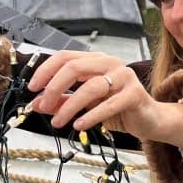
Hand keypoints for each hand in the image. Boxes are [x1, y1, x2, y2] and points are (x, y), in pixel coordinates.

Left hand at [26, 51, 158, 136]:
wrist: (149, 118)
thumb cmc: (117, 108)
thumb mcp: (85, 104)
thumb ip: (62, 101)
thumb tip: (38, 104)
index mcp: (96, 60)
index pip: (65, 57)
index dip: (46, 71)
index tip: (33, 88)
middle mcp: (109, 63)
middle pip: (74, 67)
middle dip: (54, 87)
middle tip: (43, 105)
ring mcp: (123, 77)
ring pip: (90, 87)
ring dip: (69, 106)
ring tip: (59, 122)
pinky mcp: (134, 94)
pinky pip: (108, 105)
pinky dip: (90, 116)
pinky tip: (79, 125)